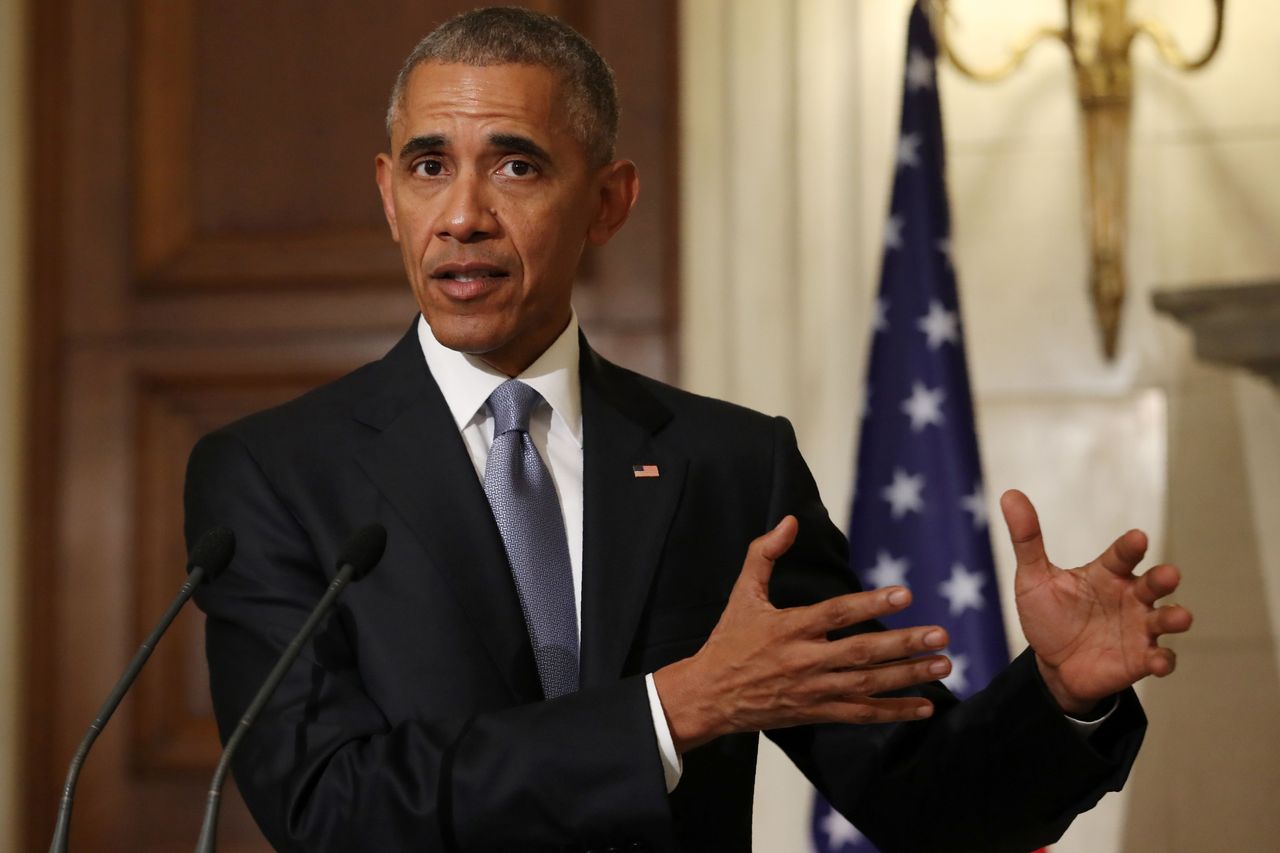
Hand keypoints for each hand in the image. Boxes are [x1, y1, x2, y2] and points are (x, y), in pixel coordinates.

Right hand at [653, 516, 951, 752]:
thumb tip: (790, 521)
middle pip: (862, 652)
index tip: (905, 594)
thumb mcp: (743, 594)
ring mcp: (813, 690)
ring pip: (869, 685)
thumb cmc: (729, 640)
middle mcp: (804, 661)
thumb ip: (765, 554)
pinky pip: (862, 714)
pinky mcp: (817, 712)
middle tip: (940, 635)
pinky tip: (925, 706)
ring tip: (943, 665)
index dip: (871, 604)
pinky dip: (894, 712)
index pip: (836, 613)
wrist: (710, 695)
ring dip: (909, 676)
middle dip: (904, 644)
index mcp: (788, 628)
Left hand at [1002, 490, 1192, 714]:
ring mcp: (1139, 629)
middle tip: (1169, 574)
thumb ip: (1027, 539)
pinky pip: (1160, 658)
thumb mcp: (1033, 578)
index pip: (1122, 555)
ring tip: (1179, 617)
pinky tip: (1158, 662)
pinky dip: (1163, 660)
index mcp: (1106, 574)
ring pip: (1164, 619)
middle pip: (1153, 584)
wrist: (1052, 663)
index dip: (1131, 547)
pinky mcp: (1140, 659)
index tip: (1138, 538)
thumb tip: (1010, 495)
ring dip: (1174, 617)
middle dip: (1163, 579)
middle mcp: (1130, 597)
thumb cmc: (1049, 615)